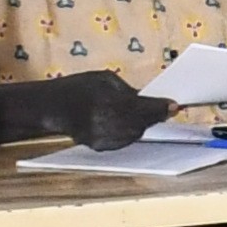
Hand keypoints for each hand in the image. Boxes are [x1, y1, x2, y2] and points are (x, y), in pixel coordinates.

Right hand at [49, 74, 168, 150]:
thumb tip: (150, 100)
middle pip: (141, 124)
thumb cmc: (78, 88)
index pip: (142, 108)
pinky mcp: (99, 147)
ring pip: (135, 134)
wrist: (52, 107)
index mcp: (106, 102)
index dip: (160, 108)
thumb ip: (128, 90)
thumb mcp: (104, 79)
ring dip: (144, 124)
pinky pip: (124, 141)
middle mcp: (104, 123)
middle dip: (155, 116)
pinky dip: (131, 132)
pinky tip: (130, 123)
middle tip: (166, 109)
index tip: (175, 105)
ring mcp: (101, 138)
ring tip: (148, 114)